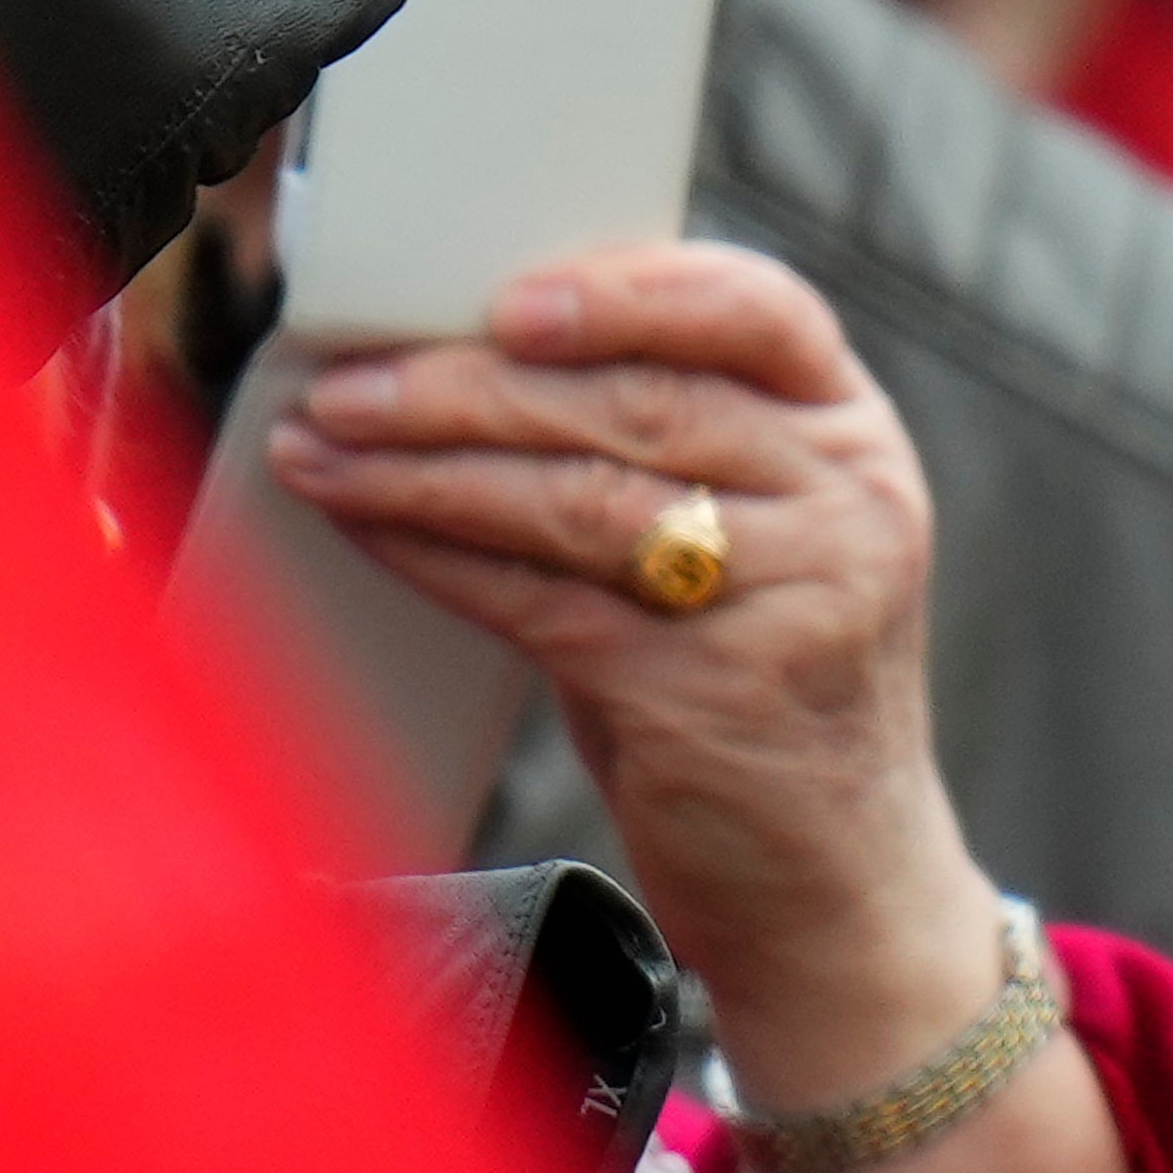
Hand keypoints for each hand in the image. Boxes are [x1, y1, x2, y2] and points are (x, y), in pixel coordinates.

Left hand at [273, 245, 1127, 1172]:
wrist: (838, 882)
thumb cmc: (752, 674)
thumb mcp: (752, 534)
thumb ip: (656, 439)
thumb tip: (453, 350)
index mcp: (851, 433)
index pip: (756, 308)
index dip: (627, 290)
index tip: (505, 296)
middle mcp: (846, 503)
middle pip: (634, 403)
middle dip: (466, 385)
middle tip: (345, 381)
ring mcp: (795, 600)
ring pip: (578, 498)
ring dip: (424, 469)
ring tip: (321, 448)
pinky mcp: (717, 694)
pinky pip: (544, 600)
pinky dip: (439, 557)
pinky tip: (367, 528)